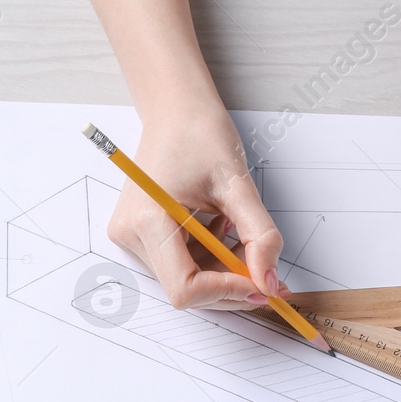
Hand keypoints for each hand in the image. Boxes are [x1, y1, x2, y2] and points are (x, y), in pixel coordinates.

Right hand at [106, 105, 285, 310]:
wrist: (174, 109)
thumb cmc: (199, 134)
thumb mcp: (238, 184)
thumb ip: (259, 235)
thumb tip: (269, 280)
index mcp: (148, 219)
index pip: (185, 288)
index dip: (226, 292)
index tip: (261, 283)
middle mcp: (131, 234)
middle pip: (187, 288)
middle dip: (231, 284)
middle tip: (268, 272)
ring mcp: (132, 236)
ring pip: (188, 279)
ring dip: (223, 270)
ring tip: (238, 231)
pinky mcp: (141, 235)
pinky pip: (182, 264)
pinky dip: (211, 258)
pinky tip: (220, 229)